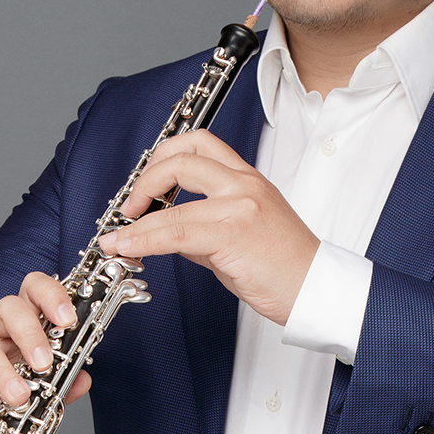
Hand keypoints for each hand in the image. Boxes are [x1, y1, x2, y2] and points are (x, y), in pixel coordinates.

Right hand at [0, 272, 91, 433]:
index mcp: (21, 325)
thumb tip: (83, 380)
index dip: (52, 296)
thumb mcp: (34, 384)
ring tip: (19, 397)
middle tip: (44, 363)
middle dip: (30, 333)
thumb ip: (60, 382)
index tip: (68, 319)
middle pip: (8, 308)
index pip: (34, 292)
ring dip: (2, 372)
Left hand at [98, 130, 318, 325]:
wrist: (316, 290)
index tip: (146, 183)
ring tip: (117, 237)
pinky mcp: (233, 234)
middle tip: (129, 207)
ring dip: (135, 218)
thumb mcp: (243, 235)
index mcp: (248, 179)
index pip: (200, 144)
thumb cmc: (286, 268)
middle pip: (181, 158)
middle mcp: (244, 184)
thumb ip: (206, 228)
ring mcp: (239, 206)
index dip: (164, 156)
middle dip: (144, 180)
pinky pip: (176, 231)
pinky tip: (130, 248)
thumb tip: (168, 232)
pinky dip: (145, 239)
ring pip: (172, 199)